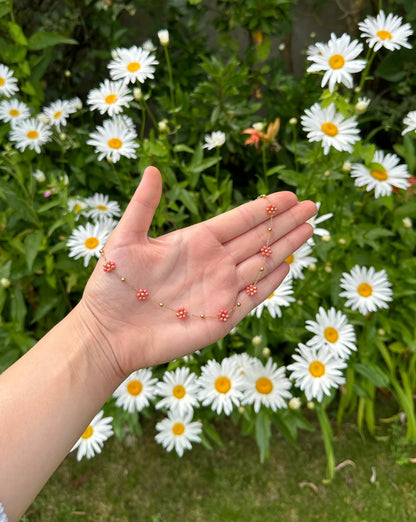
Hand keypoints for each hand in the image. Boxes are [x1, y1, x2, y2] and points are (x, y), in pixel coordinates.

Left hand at [78, 166, 316, 375]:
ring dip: (285, 246)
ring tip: (309, 230)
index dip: (266, 206)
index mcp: (196, 241)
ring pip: (261, 262)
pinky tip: (287, 267)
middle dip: (286, 222)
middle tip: (312, 206)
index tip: (290, 194)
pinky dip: (271, 282)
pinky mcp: (223, 317)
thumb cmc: (112, 285)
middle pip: (258, 237)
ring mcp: (220, 289)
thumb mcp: (125, 239)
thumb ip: (143, 205)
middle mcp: (213, 262)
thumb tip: (152, 168)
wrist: (108, 332)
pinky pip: (253, 295)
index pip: (240, 219)